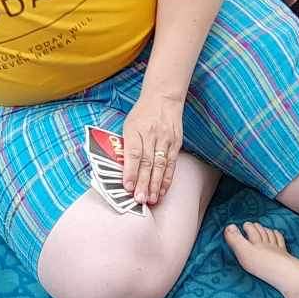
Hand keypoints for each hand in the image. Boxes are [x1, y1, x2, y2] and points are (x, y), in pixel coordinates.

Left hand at [120, 89, 184, 207]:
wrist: (163, 98)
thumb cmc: (142, 114)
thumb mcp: (129, 125)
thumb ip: (126, 145)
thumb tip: (122, 169)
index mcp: (135, 129)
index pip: (133, 153)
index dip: (130, 172)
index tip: (128, 187)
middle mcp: (152, 135)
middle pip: (147, 162)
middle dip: (143, 183)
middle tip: (139, 199)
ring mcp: (166, 139)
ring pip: (160, 165)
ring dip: (155, 184)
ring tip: (151, 199)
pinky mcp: (176, 143)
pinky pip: (171, 164)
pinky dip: (166, 179)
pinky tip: (162, 190)